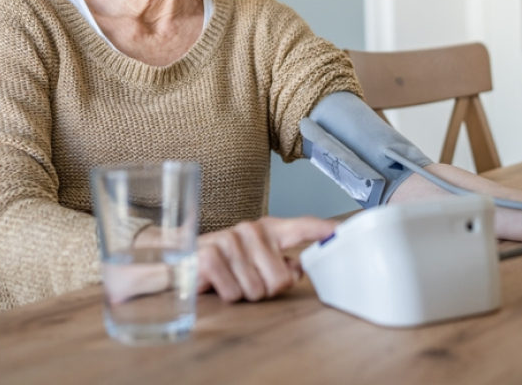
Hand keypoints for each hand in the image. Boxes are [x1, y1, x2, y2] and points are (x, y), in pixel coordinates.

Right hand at [196, 216, 335, 301]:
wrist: (179, 260)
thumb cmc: (225, 262)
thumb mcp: (256, 260)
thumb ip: (281, 262)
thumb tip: (298, 267)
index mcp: (269, 228)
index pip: (302, 226)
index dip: (323, 230)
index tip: (341, 231)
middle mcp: (252, 229)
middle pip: (281, 279)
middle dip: (267, 289)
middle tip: (249, 280)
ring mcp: (231, 239)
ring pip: (258, 290)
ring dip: (245, 294)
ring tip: (232, 279)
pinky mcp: (211, 255)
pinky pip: (235, 292)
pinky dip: (228, 295)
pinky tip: (219, 283)